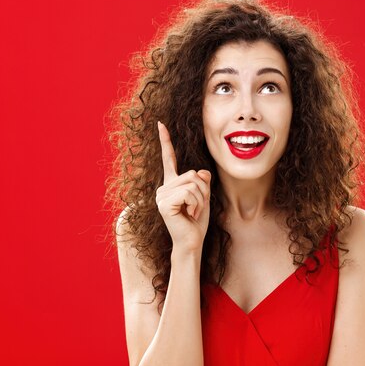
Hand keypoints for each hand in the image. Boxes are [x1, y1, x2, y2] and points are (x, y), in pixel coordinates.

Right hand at [155, 121, 210, 253]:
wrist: (191, 242)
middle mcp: (163, 187)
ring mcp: (161, 195)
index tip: (160, 123)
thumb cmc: (196, 222)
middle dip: (202, 191)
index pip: (169, 158)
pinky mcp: (164, 203)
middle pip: (192, 174)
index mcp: (171, 184)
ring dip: (200, 200)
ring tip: (192, 213)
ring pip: (192, 183)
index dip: (165, 141)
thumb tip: (201, 173)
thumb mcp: (204, 197)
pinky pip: (189, 193)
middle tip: (196, 209)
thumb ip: (203, 182)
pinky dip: (196, 204)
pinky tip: (189, 215)